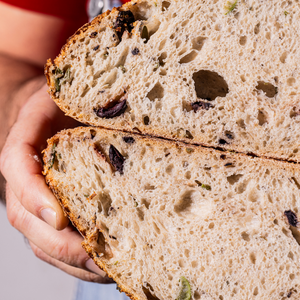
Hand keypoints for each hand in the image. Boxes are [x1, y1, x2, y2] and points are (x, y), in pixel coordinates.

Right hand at [0, 84, 112, 282]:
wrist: (51, 113)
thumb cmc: (65, 104)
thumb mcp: (73, 97)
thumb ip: (86, 108)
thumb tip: (134, 128)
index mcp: (25, 142)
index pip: (17, 166)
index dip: (35, 195)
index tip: (61, 218)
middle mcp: (24, 177)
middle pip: (26, 217)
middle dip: (61, 243)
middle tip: (99, 258)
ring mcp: (34, 200)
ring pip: (39, 239)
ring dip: (71, 261)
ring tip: (108, 270)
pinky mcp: (49, 214)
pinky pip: (53, 243)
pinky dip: (75, 262)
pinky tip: (104, 267)